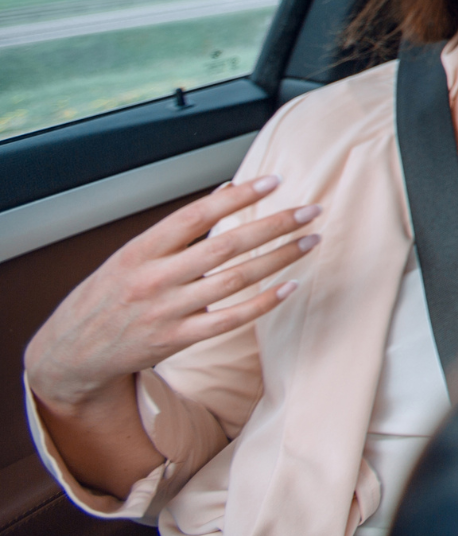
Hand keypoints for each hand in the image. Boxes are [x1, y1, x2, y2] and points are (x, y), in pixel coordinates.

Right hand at [26, 177, 320, 410]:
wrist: (70, 354)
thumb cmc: (107, 297)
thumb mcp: (129, 255)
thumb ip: (176, 230)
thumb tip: (223, 192)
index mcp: (141, 251)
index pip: (196, 215)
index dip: (237, 196)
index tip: (274, 181)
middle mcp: (154, 279)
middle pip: (225, 246)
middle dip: (274, 226)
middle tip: (310, 211)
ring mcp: (167, 312)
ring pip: (235, 280)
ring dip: (279, 259)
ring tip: (310, 241)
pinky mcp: (176, 341)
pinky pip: (230, 320)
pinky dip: (264, 302)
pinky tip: (290, 285)